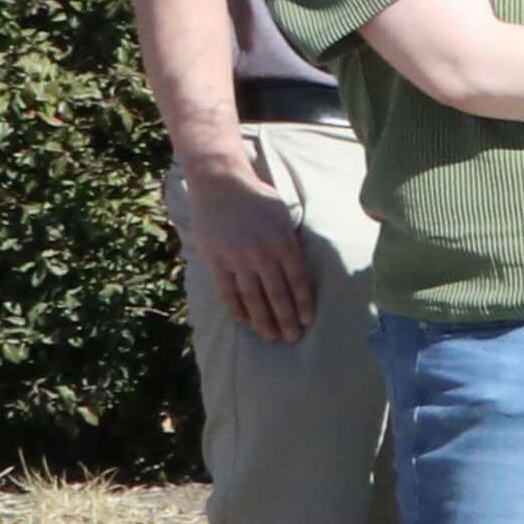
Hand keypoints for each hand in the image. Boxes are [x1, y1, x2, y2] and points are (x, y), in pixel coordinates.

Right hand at [175, 155, 318, 342]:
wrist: (221, 184)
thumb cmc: (258, 198)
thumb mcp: (284, 215)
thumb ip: (291, 241)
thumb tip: (298, 266)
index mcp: (283, 243)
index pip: (297, 281)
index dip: (302, 304)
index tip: (307, 322)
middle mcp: (262, 254)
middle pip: (277, 295)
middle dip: (286, 319)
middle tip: (292, 339)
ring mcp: (238, 259)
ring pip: (253, 298)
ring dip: (263, 320)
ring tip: (271, 336)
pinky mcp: (216, 260)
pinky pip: (227, 291)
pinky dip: (236, 308)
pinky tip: (244, 321)